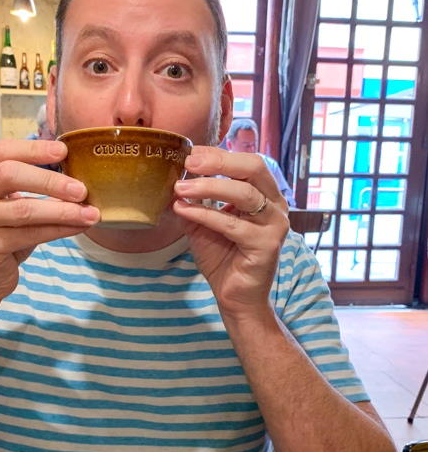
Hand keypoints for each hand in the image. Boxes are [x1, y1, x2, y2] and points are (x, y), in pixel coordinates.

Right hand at [0, 139, 99, 305]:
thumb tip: (75, 174)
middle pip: (10, 175)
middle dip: (50, 180)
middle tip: (81, 189)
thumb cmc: (1, 237)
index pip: (3, 152)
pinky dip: (59, 230)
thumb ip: (31, 188)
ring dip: (62, 210)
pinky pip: (30, 235)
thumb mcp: (11, 206)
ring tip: (89, 212)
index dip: (34, 149)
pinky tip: (78, 227)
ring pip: (24, 209)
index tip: (64, 151)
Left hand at [173, 146, 289, 316]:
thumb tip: (174, 175)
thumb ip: (196, 199)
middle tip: (189, 162)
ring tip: (180, 188)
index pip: (247, 162)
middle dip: (219, 162)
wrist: (234, 297)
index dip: (219, 154)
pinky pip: (232, 224)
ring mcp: (275, 225)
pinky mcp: (268, 245)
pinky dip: (204, 214)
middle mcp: (276, 206)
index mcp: (265, 194)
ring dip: (208, 187)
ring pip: (243, 193)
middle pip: (254, 168)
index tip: (190, 153)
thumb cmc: (223, 257)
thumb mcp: (204, 221)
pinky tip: (184, 210)